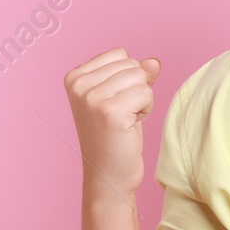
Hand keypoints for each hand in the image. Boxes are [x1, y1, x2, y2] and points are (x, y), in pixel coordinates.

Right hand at [63, 48, 162, 196]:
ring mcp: (92, 98)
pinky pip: (147, 92)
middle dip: (136, 88)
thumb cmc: (115, 137)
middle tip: (121, 115)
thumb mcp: (122, 98)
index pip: (120, 54)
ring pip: (141, 77)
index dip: (127, 78)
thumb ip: (136, 75)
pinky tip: (131, 126)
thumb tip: (154, 61)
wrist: (108, 176)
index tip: (114, 103)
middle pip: (132, 64)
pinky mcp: (111, 111)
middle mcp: (79, 85)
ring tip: (125, 120)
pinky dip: (146, 109)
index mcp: (74, 77)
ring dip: (142, 99)